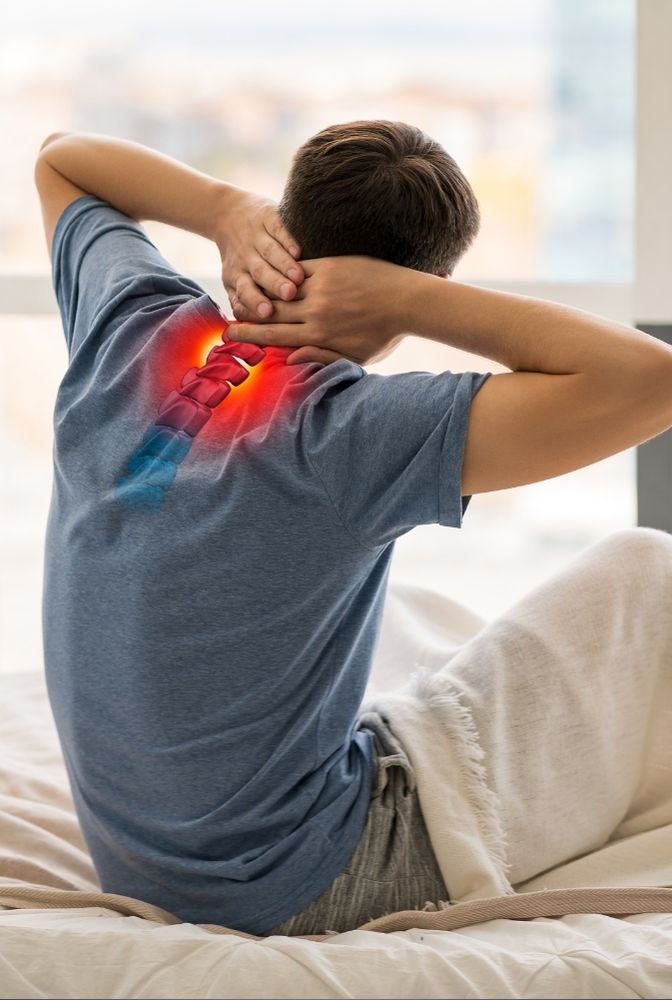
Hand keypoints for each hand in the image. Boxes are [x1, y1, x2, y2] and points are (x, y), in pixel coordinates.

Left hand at [215, 189, 304, 319]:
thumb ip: (242, 303)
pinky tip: (298, 251)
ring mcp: (256, 237)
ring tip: (297, 278)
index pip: (245, 291)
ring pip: (270, 252)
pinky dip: (287, 239)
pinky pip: (279, 229)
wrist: (229, 215)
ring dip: (283, 265)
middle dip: (273, 283)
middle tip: (287, 295)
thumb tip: (243, 331)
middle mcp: (245, 257)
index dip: (254, 301)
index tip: (266, 312)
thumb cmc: (242, 263)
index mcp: (236, 276)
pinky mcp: (269, 218)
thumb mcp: (234, 282)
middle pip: (260, 273)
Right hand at [229, 256, 413, 365]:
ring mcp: (321, 286)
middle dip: (247, 314)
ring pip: (281, 289)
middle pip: (271, 312)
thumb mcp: (355, 356)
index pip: (276, 335)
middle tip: (226, 315)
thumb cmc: (385, 334)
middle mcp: (314, 311)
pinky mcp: (330, 266)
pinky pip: (298, 268)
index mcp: (319, 335)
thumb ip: (322, 358)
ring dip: (260, 291)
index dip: (251, 335)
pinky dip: (283, 270)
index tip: (230, 334)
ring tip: (242, 293)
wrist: (409, 301)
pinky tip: (270, 269)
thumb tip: (290, 358)